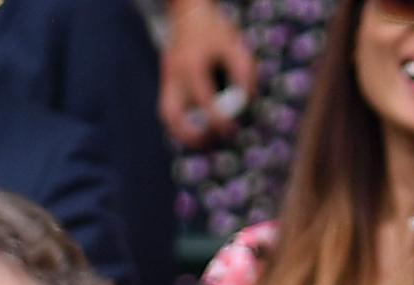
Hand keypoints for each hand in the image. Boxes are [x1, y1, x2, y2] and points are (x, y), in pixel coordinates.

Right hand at [159, 0, 255, 147]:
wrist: (189, 14)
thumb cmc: (215, 32)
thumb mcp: (235, 47)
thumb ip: (244, 74)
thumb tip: (247, 102)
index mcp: (192, 66)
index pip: (203, 100)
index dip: (218, 120)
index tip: (232, 130)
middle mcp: (174, 75)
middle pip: (171, 115)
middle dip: (190, 136)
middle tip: (212, 142)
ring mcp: (167, 79)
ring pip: (166, 115)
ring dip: (182, 133)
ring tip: (205, 141)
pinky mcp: (166, 82)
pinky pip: (169, 109)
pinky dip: (181, 123)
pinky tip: (198, 130)